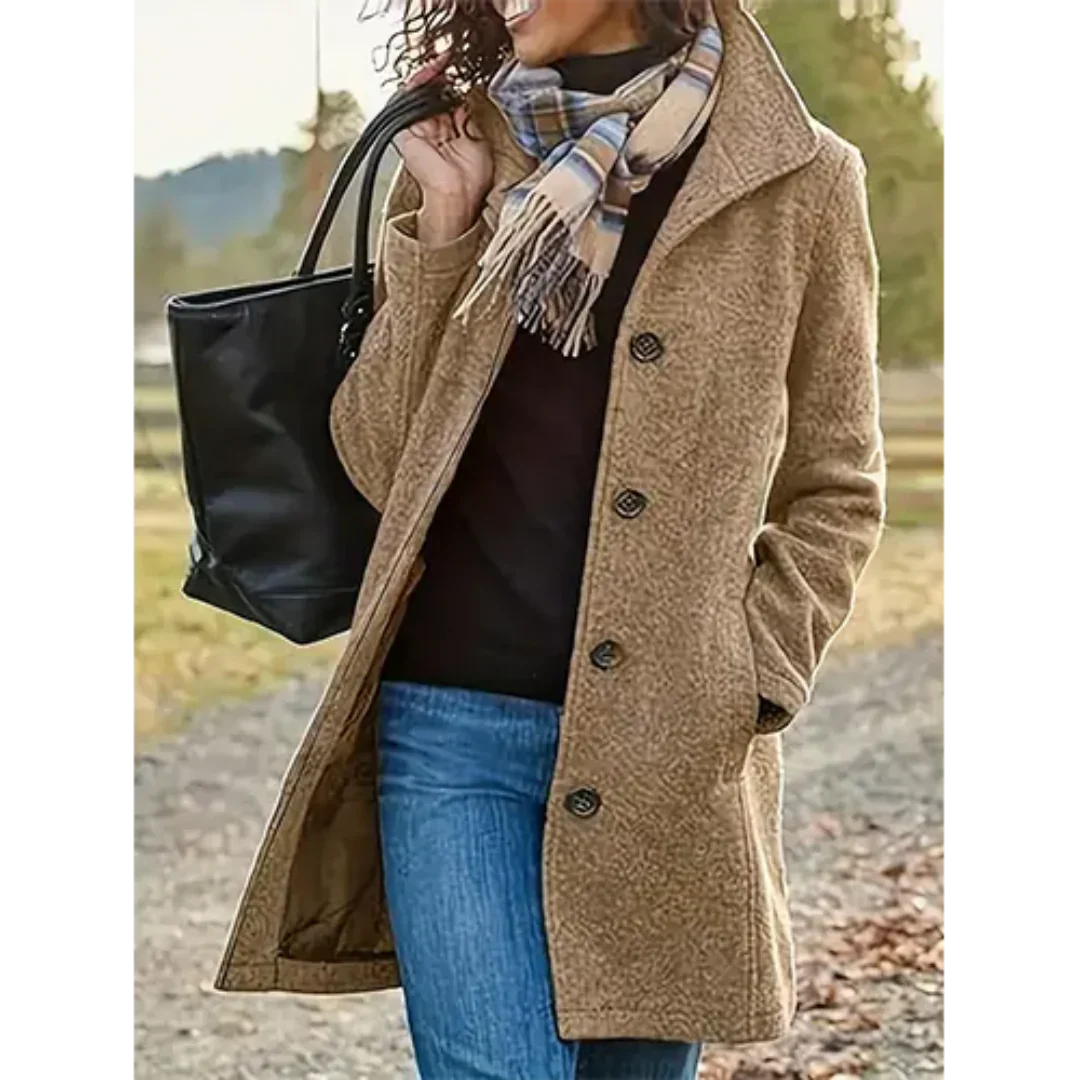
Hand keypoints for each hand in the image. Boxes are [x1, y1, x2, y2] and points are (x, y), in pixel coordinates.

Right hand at [393, 54, 493, 243]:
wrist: (458, 194)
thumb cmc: (470, 178)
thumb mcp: (477, 140)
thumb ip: (468, 119)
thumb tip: (466, 98)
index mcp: (447, 133)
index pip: (447, 100)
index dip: (452, 83)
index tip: (460, 68)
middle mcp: (431, 130)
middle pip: (432, 94)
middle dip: (441, 76)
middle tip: (450, 59)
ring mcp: (418, 130)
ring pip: (418, 94)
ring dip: (429, 76)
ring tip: (441, 61)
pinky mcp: (405, 131)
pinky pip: (406, 101)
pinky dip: (416, 84)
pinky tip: (430, 72)